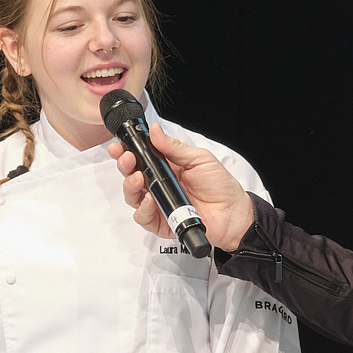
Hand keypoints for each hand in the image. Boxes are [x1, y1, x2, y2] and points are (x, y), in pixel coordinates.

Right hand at [111, 123, 255, 251]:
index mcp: (167, 167)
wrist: (233, 213)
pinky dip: (143, 209)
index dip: (127, 151)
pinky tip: (151, 200)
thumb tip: (154, 131)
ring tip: (138, 179)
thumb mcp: (199, 159)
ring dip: (130, 186)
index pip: (140, 157)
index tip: (119, 145)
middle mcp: (159, 185)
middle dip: (124, 166)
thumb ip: (174, 148)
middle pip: (131, 175)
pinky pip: (143, 217)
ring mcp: (159, 204)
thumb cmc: (220, 186)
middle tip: (128, 160)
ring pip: (132, 196)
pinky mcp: (161, 222)